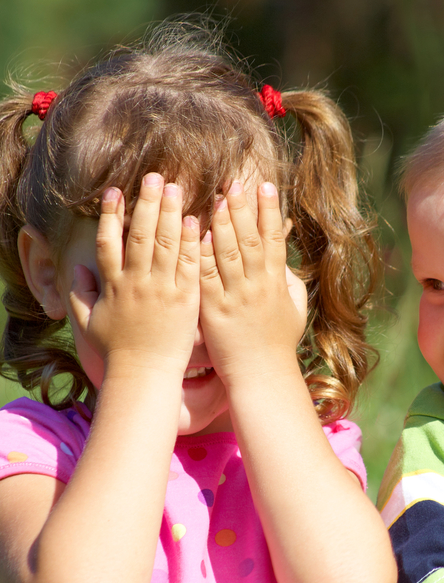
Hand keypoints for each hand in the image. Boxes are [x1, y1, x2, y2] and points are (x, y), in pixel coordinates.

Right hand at [68, 174, 201, 372]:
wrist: (145, 374)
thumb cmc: (118, 351)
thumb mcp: (91, 322)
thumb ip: (81, 294)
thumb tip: (76, 270)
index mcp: (113, 285)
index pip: (109, 242)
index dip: (111, 214)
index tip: (114, 191)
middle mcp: (137, 283)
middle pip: (141, 234)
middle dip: (147, 202)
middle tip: (155, 177)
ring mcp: (162, 289)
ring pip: (166, 244)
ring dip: (171, 213)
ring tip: (176, 188)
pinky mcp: (186, 299)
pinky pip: (189, 265)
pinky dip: (191, 242)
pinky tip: (196, 220)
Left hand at [198, 180, 305, 384]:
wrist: (261, 375)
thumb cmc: (278, 343)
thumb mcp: (295, 308)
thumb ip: (288, 280)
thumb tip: (281, 256)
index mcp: (276, 283)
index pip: (274, 239)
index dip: (270, 211)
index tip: (265, 186)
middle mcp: (257, 286)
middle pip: (249, 239)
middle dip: (242, 209)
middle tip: (233, 182)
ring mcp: (235, 297)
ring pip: (228, 253)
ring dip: (221, 223)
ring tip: (214, 197)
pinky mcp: (213, 310)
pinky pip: (206, 276)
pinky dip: (202, 254)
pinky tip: (196, 233)